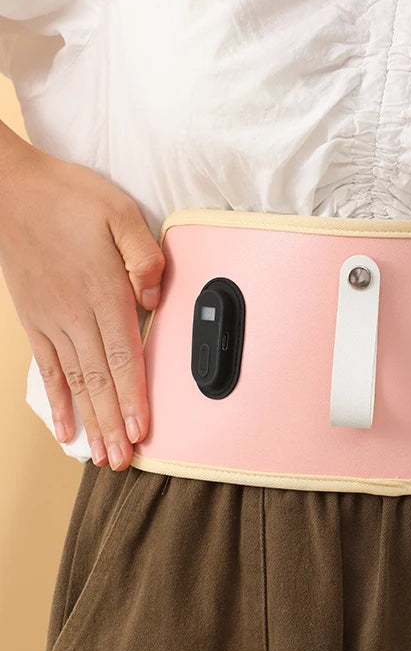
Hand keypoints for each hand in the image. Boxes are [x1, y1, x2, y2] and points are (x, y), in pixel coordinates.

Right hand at [0, 141, 165, 469]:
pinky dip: (57, 401)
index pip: (125, 357)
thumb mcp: (120, 212)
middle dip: (113, 424)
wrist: (10, 190)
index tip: (141, 431)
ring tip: (100, 456)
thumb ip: (145, 257)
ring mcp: (52, 321)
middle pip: (101, 380)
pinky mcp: (35, 320)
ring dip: (91, 423)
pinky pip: (47, 369)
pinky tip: (65, 428)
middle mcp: (76, 313)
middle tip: (124, 461)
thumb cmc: (68, 197)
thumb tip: (156, 298)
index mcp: (103, 291)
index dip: (134, 398)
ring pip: (76, 382)